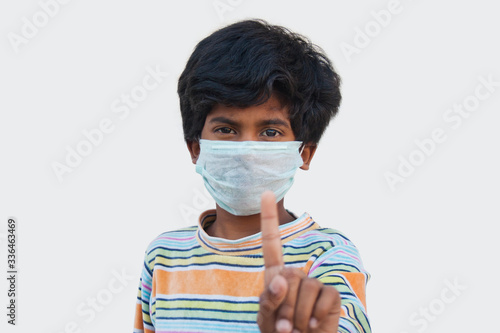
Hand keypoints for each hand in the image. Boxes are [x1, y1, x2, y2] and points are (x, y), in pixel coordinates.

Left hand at [257, 191, 340, 332]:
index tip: (265, 192)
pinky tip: (314, 327)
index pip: (271, 244)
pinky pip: (322, 299)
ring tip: (299, 328)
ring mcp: (314, 283)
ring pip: (304, 288)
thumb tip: (280, 278)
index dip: (268, 218)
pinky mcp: (331, 295)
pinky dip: (316, 318)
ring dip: (298, 316)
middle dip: (284, 305)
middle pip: (287, 275)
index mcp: (276, 275)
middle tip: (285, 325)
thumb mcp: (266, 319)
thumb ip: (269, 300)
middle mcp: (296, 274)